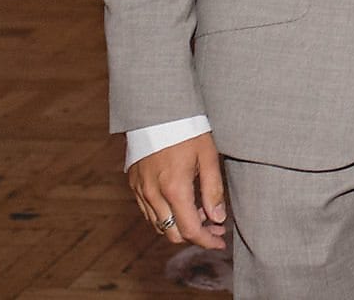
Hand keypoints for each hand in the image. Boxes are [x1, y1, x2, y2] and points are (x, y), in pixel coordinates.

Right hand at [127, 132, 228, 251]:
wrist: (158, 110)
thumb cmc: (188, 130)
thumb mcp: (208, 156)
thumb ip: (213, 190)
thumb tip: (218, 219)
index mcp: (174, 189)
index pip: (190, 229)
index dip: (206, 241)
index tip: (220, 243)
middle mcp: (153, 194)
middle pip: (172, 233)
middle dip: (195, 235)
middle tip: (214, 227)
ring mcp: (140, 190)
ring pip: (158, 225)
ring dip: (179, 225)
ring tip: (201, 212)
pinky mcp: (134, 184)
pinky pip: (148, 211)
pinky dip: (165, 215)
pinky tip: (181, 203)